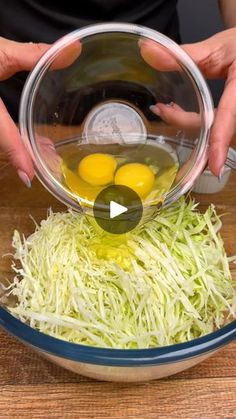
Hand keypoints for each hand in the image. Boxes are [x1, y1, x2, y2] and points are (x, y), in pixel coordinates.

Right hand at [0, 37, 80, 185]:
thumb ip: (34, 54)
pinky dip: (14, 139)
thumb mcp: (0, 51)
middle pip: (1, 142)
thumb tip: (73, 48)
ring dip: (21, 149)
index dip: (15, 153)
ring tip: (48, 154)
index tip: (28, 176)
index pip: (1, 132)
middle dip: (26, 156)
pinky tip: (31, 140)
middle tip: (52, 165)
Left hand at [140, 28, 235, 175]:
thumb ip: (183, 54)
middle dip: (183, 121)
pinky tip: (179, 111)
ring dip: (187, 123)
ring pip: (213, 131)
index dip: (219, 143)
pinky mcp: (231, 116)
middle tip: (160, 109)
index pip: (228, 117)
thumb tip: (146, 50)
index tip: (214, 167)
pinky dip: (196, 122)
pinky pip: (215, 127)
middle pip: (214, 128)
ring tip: (166, 109)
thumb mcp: (216, 47)